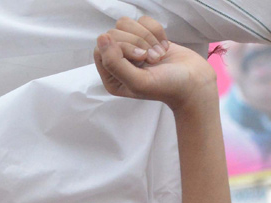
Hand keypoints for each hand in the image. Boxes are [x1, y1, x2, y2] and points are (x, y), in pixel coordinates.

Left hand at [93, 17, 216, 111]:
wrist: (195, 82)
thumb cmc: (167, 86)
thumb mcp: (137, 80)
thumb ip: (114, 63)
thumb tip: (101, 38)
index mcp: (111, 77)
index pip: (101, 49)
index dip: (121, 47)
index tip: (141, 57)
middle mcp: (118, 62)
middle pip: (115, 34)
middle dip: (138, 42)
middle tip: (153, 59)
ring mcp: (132, 49)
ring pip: (128, 25)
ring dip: (147, 37)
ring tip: (159, 54)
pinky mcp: (147, 39)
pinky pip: (144, 22)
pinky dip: (157, 32)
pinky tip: (164, 47)